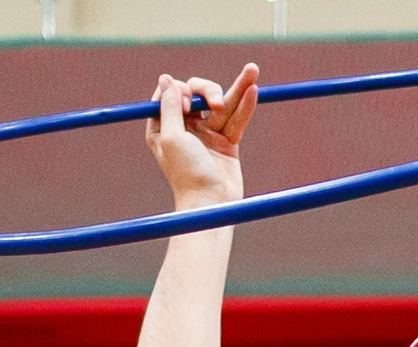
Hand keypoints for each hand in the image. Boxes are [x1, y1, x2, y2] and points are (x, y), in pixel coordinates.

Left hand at [146, 65, 256, 209]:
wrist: (212, 205)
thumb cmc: (187, 175)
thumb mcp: (172, 137)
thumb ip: (170, 107)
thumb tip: (166, 79)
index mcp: (163, 128)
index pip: (172, 94)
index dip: (182, 91)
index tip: (189, 105)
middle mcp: (184, 128)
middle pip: (198, 95)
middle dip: (208, 91)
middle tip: (214, 104)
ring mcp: (207, 135)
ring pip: (222, 104)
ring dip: (237, 87)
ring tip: (252, 70)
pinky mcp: (227, 143)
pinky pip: (236, 119)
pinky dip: (245, 105)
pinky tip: (253, 89)